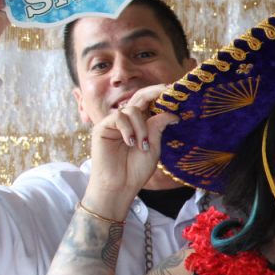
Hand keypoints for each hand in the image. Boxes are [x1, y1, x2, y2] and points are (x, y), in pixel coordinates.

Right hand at [83, 84, 178, 216]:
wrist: (120, 185)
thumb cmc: (136, 170)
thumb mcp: (153, 147)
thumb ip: (158, 128)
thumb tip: (172, 113)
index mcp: (139, 125)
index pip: (147, 104)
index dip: (157, 95)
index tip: (171, 89)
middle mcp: (127, 122)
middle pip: (138, 98)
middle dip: (152, 93)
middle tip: (165, 89)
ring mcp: (114, 123)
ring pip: (131, 111)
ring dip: (141, 127)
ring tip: (142, 146)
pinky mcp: (102, 127)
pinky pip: (118, 117)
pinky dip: (128, 129)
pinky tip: (130, 142)